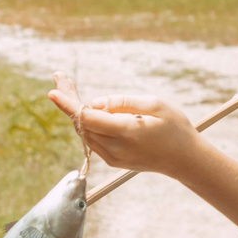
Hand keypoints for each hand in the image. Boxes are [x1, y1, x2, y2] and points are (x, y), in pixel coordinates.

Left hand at [46, 72, 202, 176]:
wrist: (184, 159)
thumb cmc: (174, 127)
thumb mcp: (155, 105)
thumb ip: (123, 103)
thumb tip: (95, 103)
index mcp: (126, 132)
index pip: (89, 118)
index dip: (69, 105)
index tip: (53, 92)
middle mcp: (115, 148)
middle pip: (82, 123)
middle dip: (69, 100)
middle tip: (59, 77)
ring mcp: (112, 157)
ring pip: (84, 131)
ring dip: (75, 109)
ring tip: (66, 84)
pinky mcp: (112, 160)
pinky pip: (92, 137)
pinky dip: (85, 121)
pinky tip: (80, 104)